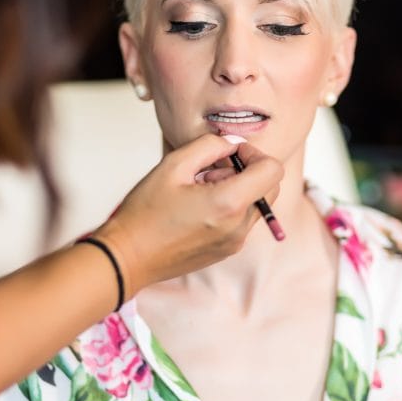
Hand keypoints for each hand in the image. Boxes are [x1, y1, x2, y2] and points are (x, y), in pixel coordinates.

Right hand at [93, 133, 283, 294]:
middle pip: (271, 187)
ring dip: (238, 189)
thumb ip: (209, 146)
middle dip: (248, 171)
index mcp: (229, 203)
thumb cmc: (145, 212)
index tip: (230, 153)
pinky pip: (244, 220)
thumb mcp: (173, 165)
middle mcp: (240, 226)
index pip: (273, 170)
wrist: (128, 257)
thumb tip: (232, 143)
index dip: (255, 154)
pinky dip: (231, 206)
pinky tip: (200, 207)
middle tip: (212, 170)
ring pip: (257, 203)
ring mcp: (236, 241)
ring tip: (201, 189)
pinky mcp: (229, 250)